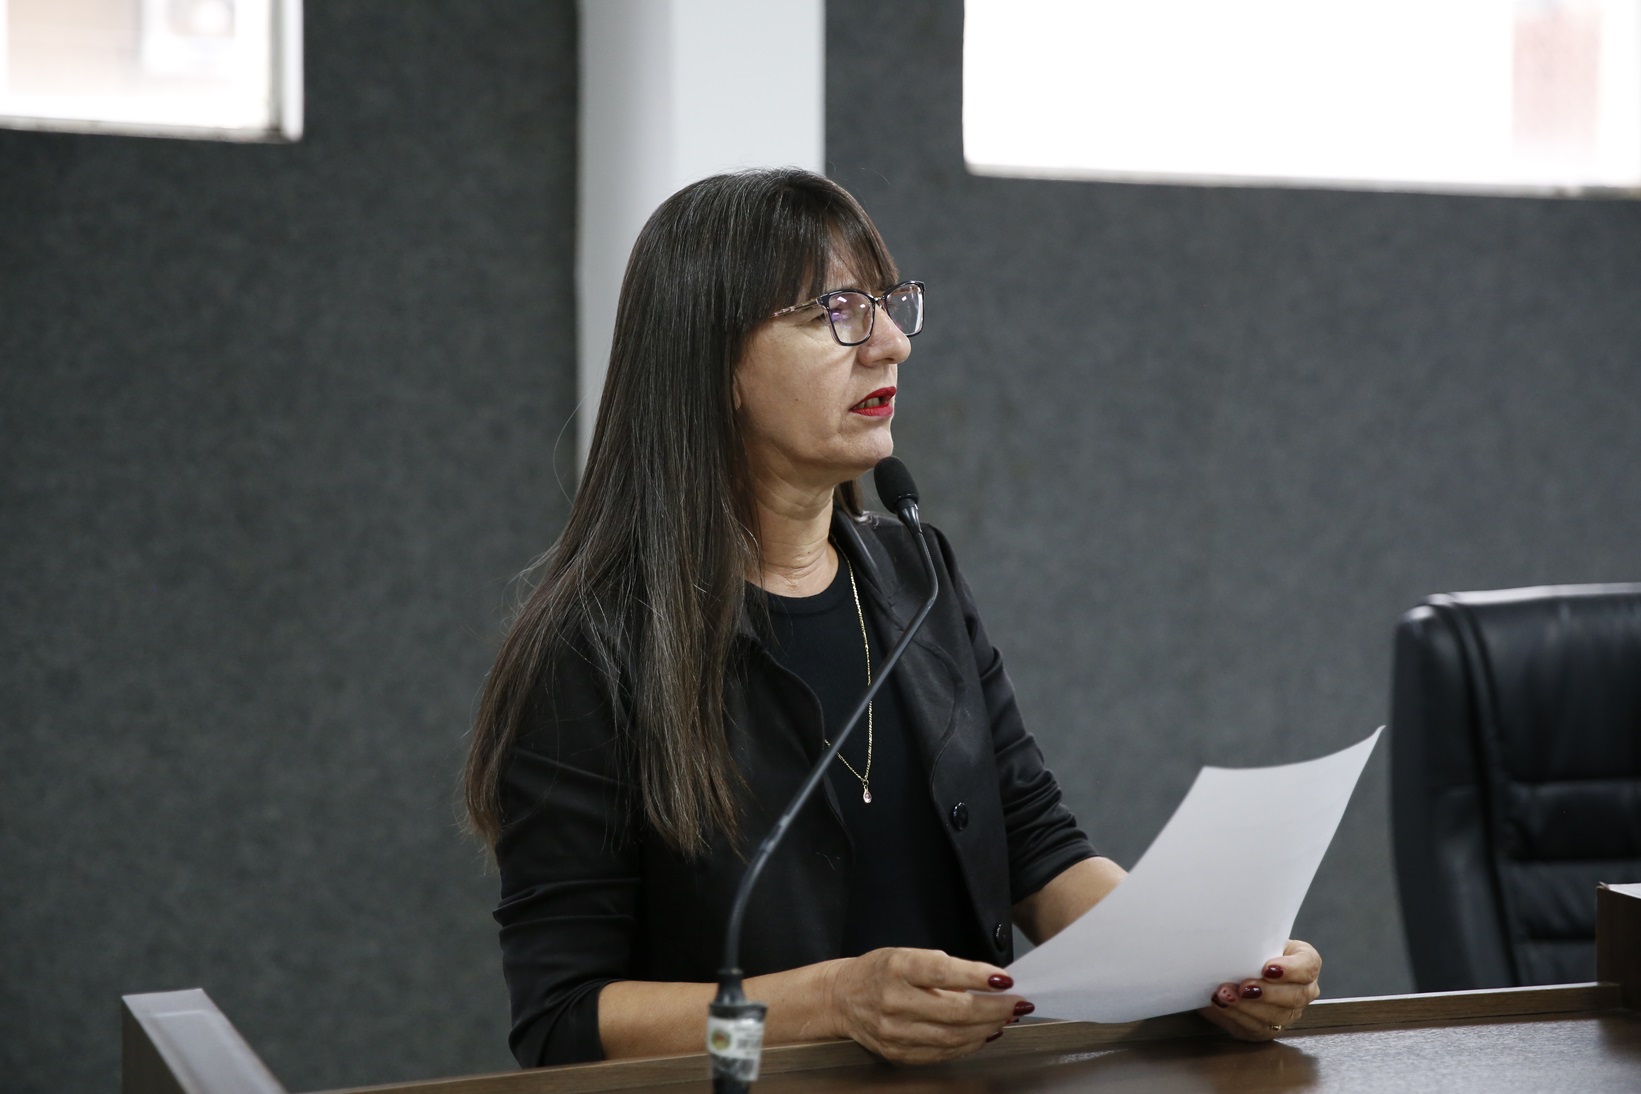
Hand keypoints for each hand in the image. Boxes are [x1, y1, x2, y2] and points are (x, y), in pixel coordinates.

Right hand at [825, 947, 1026, 1063]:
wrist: (841, 999)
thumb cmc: (879, 971)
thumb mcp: (907, 955)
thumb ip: (944, 967)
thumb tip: (989, 983)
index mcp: (897, 968)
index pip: (942, 972)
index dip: (977, 977)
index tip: (1005, 980)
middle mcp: (894, 1002)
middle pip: (954, 1011)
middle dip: (994, 1009)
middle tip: (1017, 1003)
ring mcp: (895, 1033)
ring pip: (952, 1037)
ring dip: (987, 1028)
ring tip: (1005, 1018)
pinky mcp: (898, 1053)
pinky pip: (942, 1053)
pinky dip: (969, 1044)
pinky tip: (983, 1034)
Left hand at [1200, 939, 1321, 1040]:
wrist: (1232, 970)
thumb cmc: (1249, 950)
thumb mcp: (1255, 940)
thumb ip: (1253, 942)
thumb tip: (1231, 942)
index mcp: (1304, 961)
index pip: (1309, 965)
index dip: (1291, 970)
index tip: (1267, 968)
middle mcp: (1302, 989)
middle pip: (1296, 996)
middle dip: (1268, 993)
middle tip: (1244, 987)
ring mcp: (1288, 1012)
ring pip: (1276, 1016)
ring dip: (1248, 1007)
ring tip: (1225, 994)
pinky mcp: (1267, 1029)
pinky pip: (1257, 1028)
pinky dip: (1237, 1016)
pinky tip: (1222, 1005)